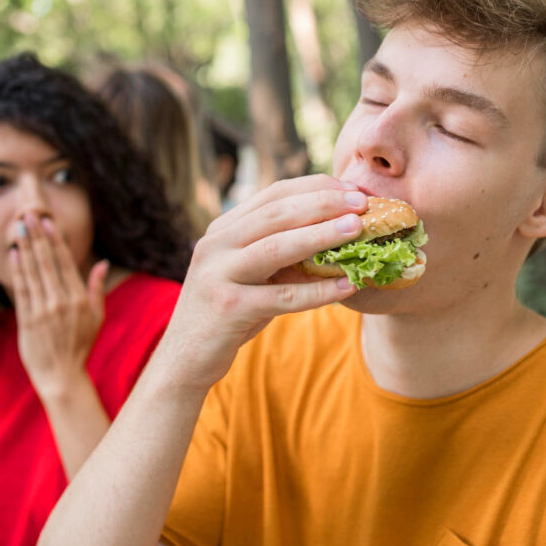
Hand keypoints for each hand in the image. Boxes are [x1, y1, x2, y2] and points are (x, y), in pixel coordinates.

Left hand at [9, 213, 107, 399]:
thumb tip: (102, 262)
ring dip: (25, 248)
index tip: (47, 222)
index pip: (66, 263)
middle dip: (36, 237)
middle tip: (28, 215)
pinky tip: (14, 255)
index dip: (55, 241)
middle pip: (47, 262)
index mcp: (80, 299)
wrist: (61, 375)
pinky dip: (17, 270)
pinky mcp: (28, 319)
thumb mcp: (97, 317)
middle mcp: (62, 302)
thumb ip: (97, 288)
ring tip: (18, 229)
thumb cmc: (81, 346)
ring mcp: (43, 310)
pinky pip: (21, 289)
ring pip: (32, 272)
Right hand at [154, 174, 366, 392]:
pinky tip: (347, 286)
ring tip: (357, 228)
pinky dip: (317, 291)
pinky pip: (281, 296)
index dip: (315, 188)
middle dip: (322, 203)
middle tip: (361, 202)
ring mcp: (219, 274)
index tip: (352, 189)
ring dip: (320, 234)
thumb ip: (283, 255)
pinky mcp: (228, 307)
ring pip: (276, 247)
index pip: (273, 194)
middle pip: (276, 213)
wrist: (185, 358)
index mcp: (223, 229)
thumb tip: (343, 238)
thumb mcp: (253, 275)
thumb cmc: (229, 313)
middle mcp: (216, 244)